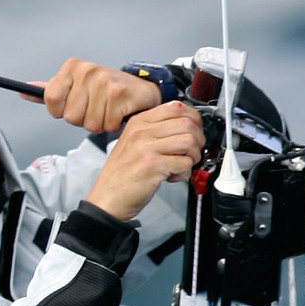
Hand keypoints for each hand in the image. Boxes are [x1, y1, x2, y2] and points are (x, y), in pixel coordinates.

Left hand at [44, 59, 161, 133]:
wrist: (141, 88)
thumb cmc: (106, 90)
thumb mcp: (75, 86)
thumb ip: (50, 91)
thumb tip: (24, 92)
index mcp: (72, 67)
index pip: (51, 100)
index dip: (62, 110)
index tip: (76, 104)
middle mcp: (87, 70)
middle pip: (70, 116)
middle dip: (83, 119)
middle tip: (97, 107)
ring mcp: (103, 81)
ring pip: (89, 123)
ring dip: (100, 123)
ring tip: (108, 110)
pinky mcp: (119, 94)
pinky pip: (106, 125)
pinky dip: (113, 124)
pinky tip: (119, 112)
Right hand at [84, 100, 204, 222]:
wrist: (107, 198)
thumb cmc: (121, 175)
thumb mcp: (133, 143)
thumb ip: (156, 131)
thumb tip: (187, 126)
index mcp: (138, 122)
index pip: (176, 107)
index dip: (193, 119)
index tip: (194, 132)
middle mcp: (142, 131)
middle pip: (187, 123)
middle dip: (197, 140)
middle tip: (191, 153)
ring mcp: (146, 147)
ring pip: (189, 141)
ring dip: (193, 156)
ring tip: (182, 165)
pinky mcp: (153, 166)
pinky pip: (184, 163)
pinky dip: (185, 173)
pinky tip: (173, 176)